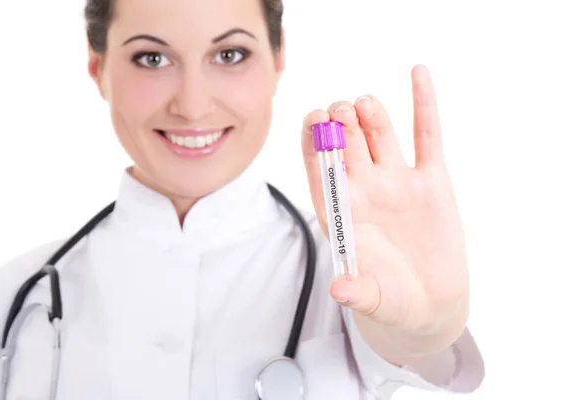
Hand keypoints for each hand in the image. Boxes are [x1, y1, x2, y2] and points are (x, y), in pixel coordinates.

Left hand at [301, 65, 468, 345]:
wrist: (430, 302)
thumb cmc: (392, 300)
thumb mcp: (375, 300)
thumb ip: (358, 291)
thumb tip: (340, 290)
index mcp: (340, 211)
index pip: (319, 169)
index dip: (314, 144)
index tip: (311, 119)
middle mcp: (364, 189)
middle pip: (347, 145)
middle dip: (340, 126)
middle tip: (337, 111)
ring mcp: (397, 181)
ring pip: (379, 135)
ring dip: (370, 115)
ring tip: (362, 103)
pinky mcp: (431, 180)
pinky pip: (426, 135)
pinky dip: (423, 104)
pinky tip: (418, 73)